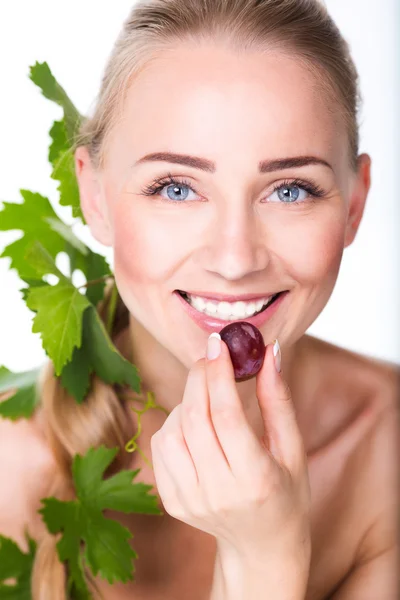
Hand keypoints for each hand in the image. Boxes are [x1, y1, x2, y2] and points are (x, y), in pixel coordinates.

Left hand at [150, 336, 311, 566]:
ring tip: (207, 393)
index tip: (218, 345)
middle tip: (210, 356)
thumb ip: (278, 400)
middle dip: (199, 377)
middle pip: (195, 418)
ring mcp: (190, 500)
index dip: (219, 375)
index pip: (227, 416)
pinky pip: (161, 447)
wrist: (261, 547)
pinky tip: (194, 421)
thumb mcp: (292, 449)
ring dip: (186, 399)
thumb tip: (270, 352)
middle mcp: (218, 492)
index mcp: (255, 479)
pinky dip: (173, 423)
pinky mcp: (172, 501)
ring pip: (172, 430)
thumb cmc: (285, 493)